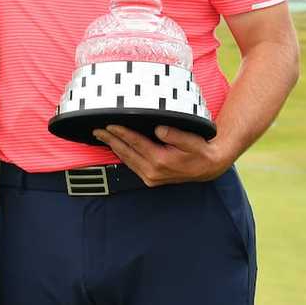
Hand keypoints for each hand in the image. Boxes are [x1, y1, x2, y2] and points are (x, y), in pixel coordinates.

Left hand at [92, 124, 234, 185]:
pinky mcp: (151, 179)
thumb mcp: (191, 140)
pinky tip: (117, 147)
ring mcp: (151, 177)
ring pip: (127, 160)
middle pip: (126, 152)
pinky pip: (132, 165)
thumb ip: (175, 135)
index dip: (121, 133)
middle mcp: (153, 171)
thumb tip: (158, 128)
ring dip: (114, 147)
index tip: (109, 125)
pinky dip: (123, 155)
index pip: (135, 143)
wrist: (208, 168)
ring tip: (102, 137)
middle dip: (110, 140)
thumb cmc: (200, 151)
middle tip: (97, 130)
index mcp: (160, 161)